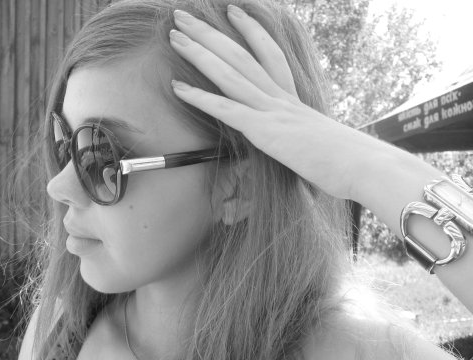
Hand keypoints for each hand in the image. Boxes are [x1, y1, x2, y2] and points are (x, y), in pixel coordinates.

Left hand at [169, 6, 391, 201]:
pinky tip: (177, 86)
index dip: (250, 31)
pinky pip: (226, 109)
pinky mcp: (264, 131)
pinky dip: (200, 97)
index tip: (233, 11)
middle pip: (240, 55)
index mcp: (294, 99)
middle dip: (209, 33)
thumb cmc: (348, 161)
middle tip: (184, 14)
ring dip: (199, 53)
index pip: (270, 55)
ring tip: (175, 35)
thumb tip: (307, 144)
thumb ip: (308, 138)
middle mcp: (280, 97)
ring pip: (229, 73)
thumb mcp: (322, 143)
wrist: (363, 166)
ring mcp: (271, 110)